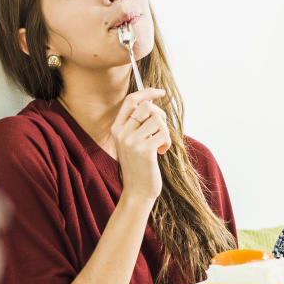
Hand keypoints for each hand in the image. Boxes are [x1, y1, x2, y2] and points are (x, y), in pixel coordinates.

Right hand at [110, 89, 171, 204]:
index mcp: (116, 129)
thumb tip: (152, 102)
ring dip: (165, 131)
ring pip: (157, 119)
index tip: (160, 92)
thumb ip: (136, 124)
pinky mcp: (145, 149)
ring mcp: (131, 141)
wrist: (137, 191)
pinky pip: (163, 133)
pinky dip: (167, 142)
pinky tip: (161, 152)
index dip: (147, 92)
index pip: (130, 100)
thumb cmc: (139, 166)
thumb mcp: (132, 142)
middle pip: (147, 106)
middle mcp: (121, 133)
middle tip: (161, 129)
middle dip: (160, 114)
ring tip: (160, 144)